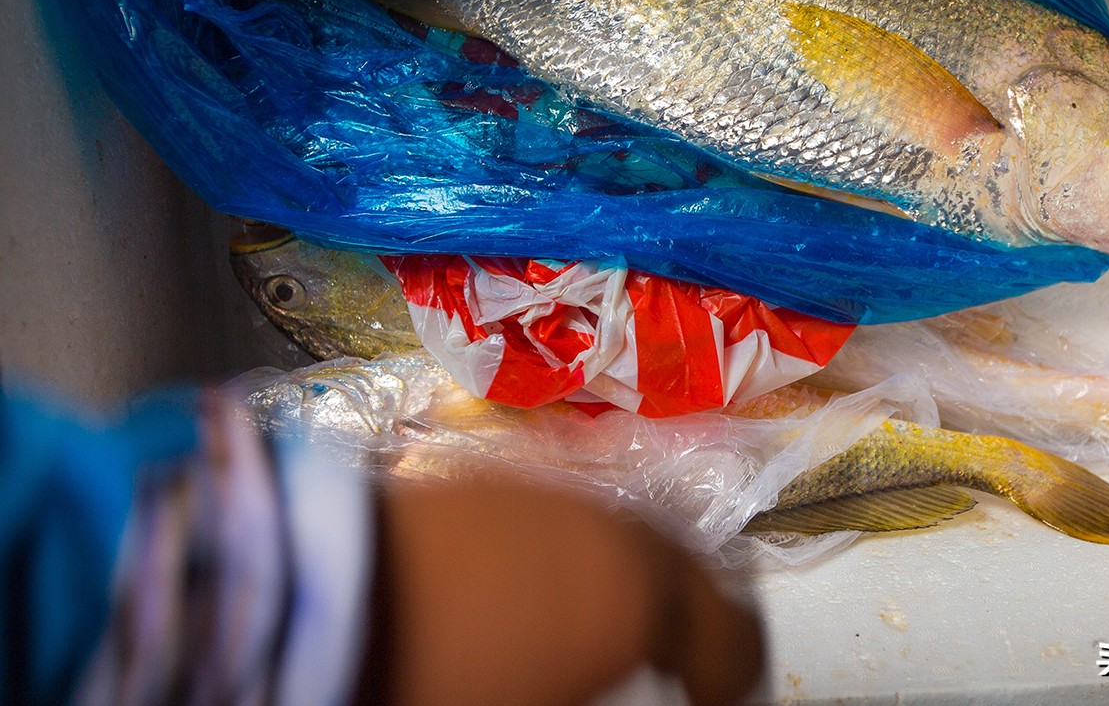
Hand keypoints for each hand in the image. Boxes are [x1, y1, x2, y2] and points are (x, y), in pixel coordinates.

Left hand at [358, 478, 764, 705]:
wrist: (323, 584)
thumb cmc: (442, 672)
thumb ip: (604, 684)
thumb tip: (616, 674)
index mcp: (642, 595)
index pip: (730, 636)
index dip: (734, 672)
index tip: (722, 696)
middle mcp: (615, 529)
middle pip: (687, 569)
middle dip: (696, 617)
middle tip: (688, 659)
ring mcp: (558, 494)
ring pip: (629, 534)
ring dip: (637, 578)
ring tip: (614, 623)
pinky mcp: (503, 476)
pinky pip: (573, 517)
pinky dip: (583, 554)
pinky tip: (549, 585)